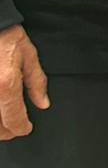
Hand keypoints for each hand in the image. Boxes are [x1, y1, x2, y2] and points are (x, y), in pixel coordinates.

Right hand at [0, 25, 49, 140]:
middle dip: (8, 132)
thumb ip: (36, 82)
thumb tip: (43, 103)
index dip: (22, 128)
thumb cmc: (6, 36)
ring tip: (4, 122)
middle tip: (15, 127)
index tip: (26, 127)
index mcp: (6, 85)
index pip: (14, 120)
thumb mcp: (28, 55)